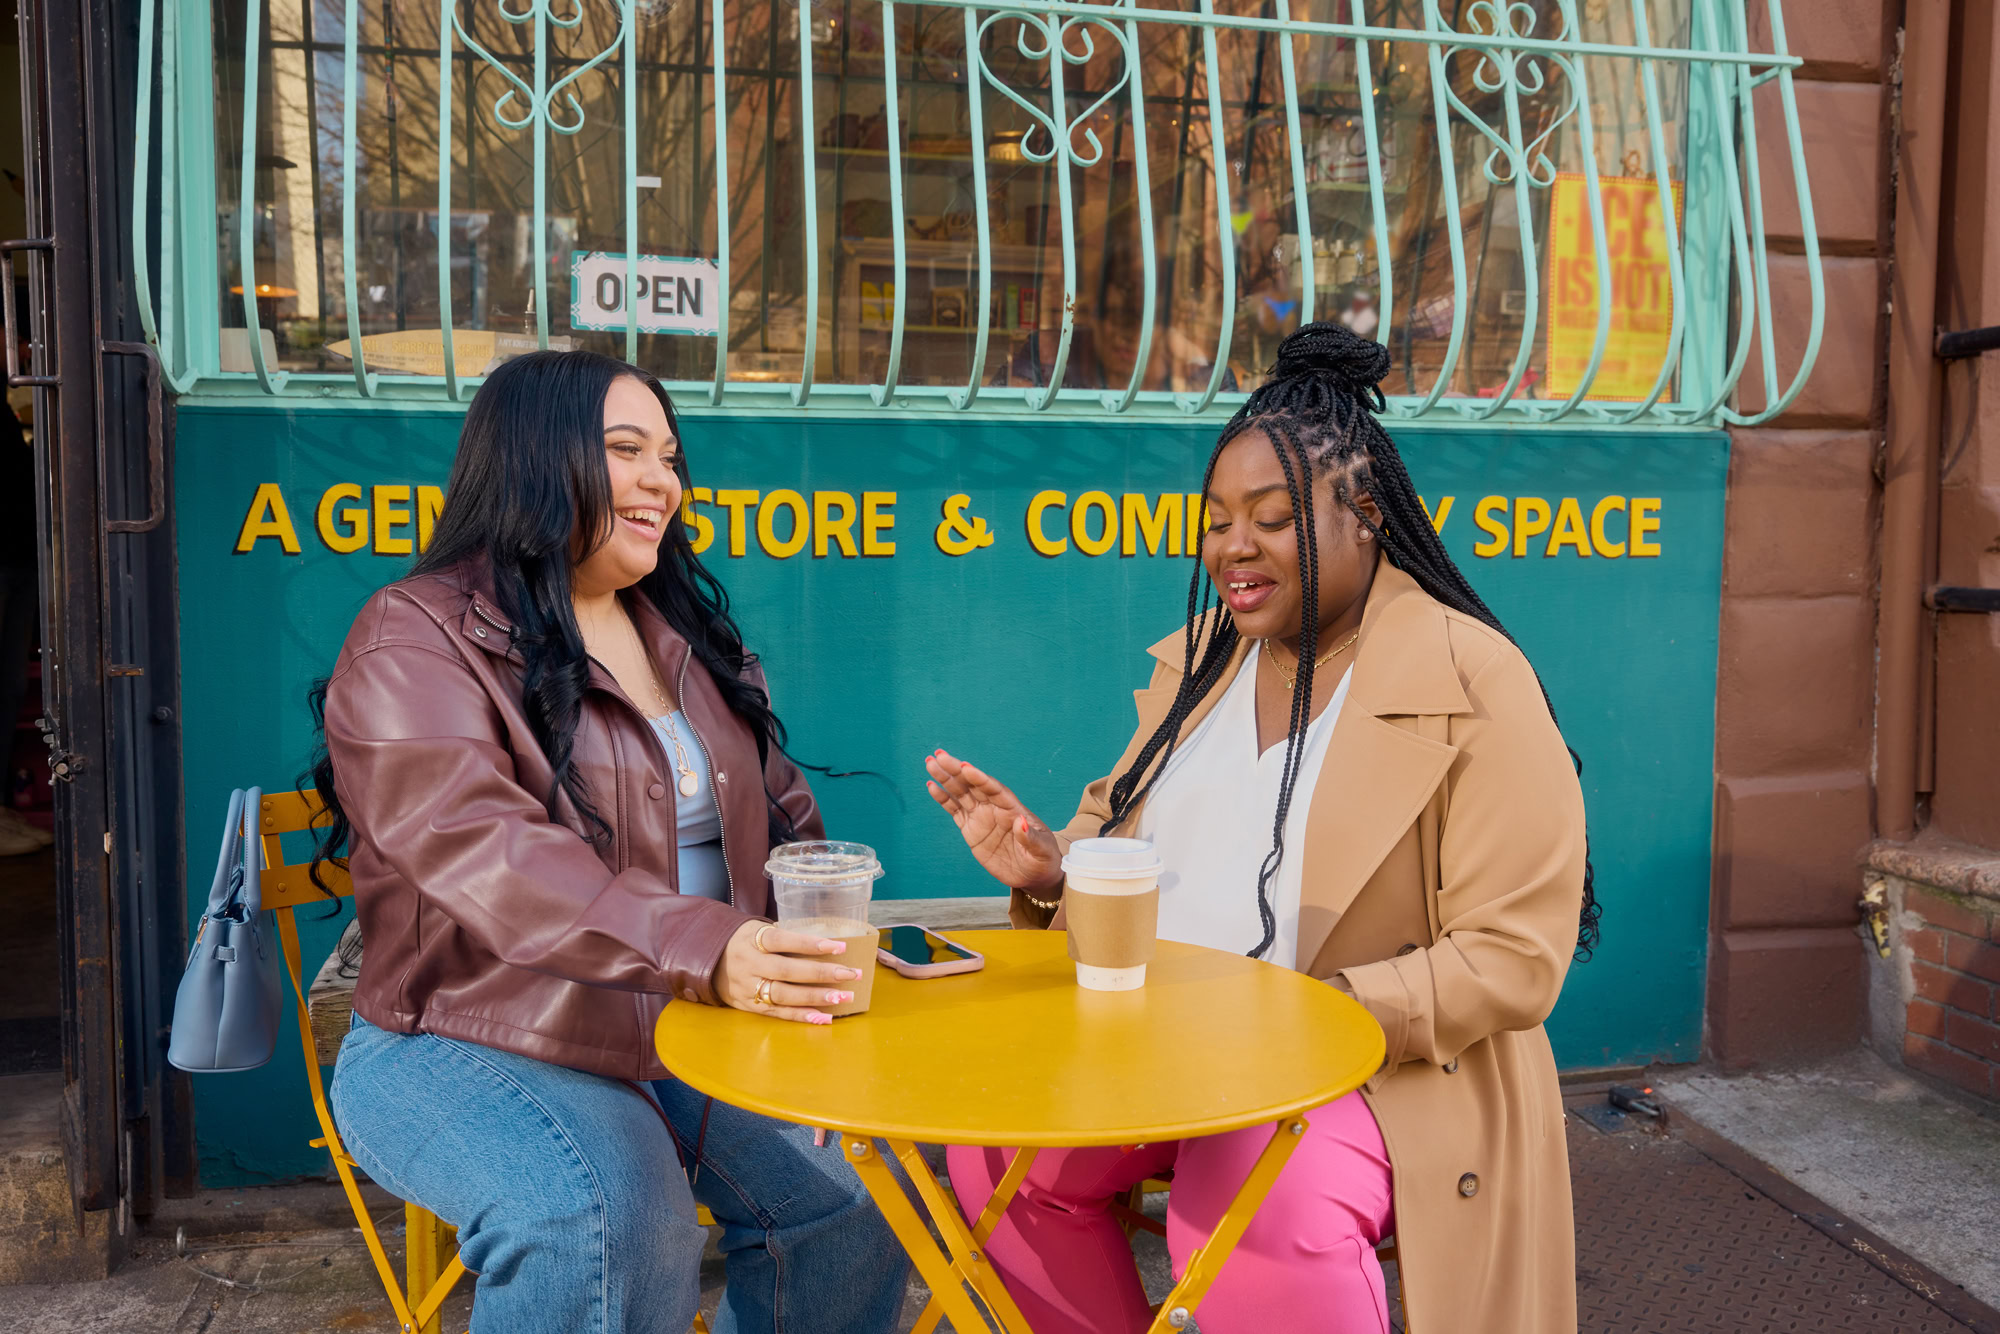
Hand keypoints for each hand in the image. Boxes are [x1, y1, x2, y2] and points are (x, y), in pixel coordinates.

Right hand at [713, 920, 863, 1024]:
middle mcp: (749, 964)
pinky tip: (824, 1017)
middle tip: (851, 974)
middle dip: (822, 973)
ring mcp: (748, 987)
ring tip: (844, 997)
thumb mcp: (757, 930)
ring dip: (816, 997)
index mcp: (752, 939)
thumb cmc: (744, 941)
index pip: (783, 939)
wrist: (708, 961)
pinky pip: (777, 1013)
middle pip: (787, 970)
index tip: (840, 946)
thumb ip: (785, 937)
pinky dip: (801, 1016)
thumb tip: (827, 943)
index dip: (810, 944)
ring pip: (784, 994)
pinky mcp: (748, 1006)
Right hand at [925, 749, 1062, 895]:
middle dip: (956, 770)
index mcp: (1012, 808)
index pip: (994, 789)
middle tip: (939, 755)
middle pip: (973, 785)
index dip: (979, 779)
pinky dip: (943, 799)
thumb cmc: (1042, 859)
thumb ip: (1029, 837)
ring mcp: (981, 817)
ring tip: (930, 764)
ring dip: (946, 779)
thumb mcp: (1041, 850)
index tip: (965, 767)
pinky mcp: (971, 829)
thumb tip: (1020, 822)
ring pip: (961, 793)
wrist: (1032, 874)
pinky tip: (932, 787)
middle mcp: (995, 808)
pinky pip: (955, 810)